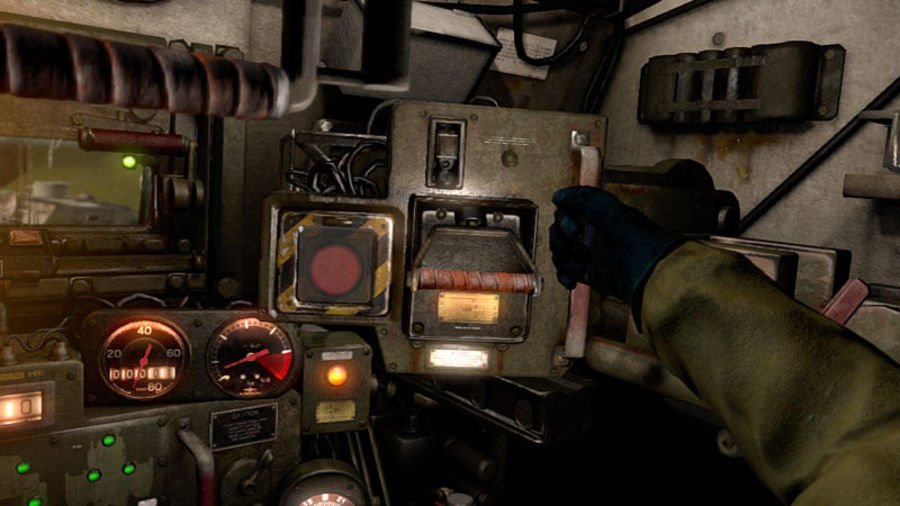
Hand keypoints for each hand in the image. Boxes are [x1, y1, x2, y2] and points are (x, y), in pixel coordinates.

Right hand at [550, 186, 682, 304]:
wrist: (644, 268)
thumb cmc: (632, 235)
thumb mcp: (607, 207)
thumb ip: (582, 197)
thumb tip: (557, 197)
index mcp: (596, 215)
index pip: (566, 212)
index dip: (564, 218)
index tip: (574, 226)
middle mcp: (591, 233)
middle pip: (558, 232)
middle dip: (559, 238)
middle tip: (574, 243)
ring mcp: (589, 253)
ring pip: (560, 252)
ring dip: (561, 257)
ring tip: (575, 263)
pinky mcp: (589, 273)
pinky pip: (566, 272)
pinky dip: (564, 276)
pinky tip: (572, 280)